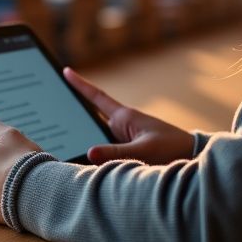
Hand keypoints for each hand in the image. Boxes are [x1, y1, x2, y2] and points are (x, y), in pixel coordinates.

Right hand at [64, 67, 194, 164]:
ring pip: (95, 141)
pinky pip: (105, 153)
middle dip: (71, 121)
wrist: (192, 158)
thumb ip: (117, 152)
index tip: (65, 71)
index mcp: (124, 117)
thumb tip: (89, 153)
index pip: (97, 98)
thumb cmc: (173, 149)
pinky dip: (95, 159)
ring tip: (62, 149)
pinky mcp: (128, 152)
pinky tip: (83, 169)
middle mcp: (121, 126)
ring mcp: (123, 139)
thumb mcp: (144, 150)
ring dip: (83, 145)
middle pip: (89, 122)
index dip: (80, 85)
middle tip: (49, 115)